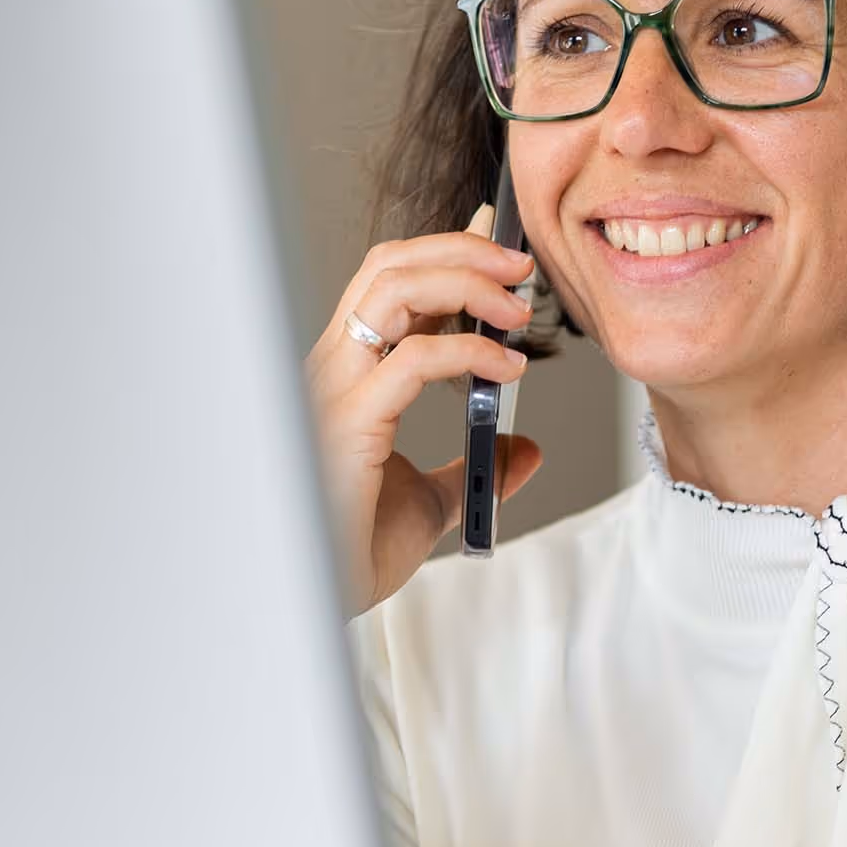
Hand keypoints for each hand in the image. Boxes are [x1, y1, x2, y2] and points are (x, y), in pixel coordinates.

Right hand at [307, 203, 543, 614]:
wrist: (321, 599)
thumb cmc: (351, 549)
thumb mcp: (431, 500)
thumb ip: (474, 467)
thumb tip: (525, 449)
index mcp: (346, 375)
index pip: (387, 283)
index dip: (443, 253)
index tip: (499, 248)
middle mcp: (333, 369)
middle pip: (388, 266)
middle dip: (461, 249)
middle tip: (520, 264)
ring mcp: (334, 389)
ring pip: (393, 288)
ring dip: (465, 280)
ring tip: (518, 303)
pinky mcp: (347, 420)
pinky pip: (414, 358)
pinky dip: (471, 351)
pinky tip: (508, 368)